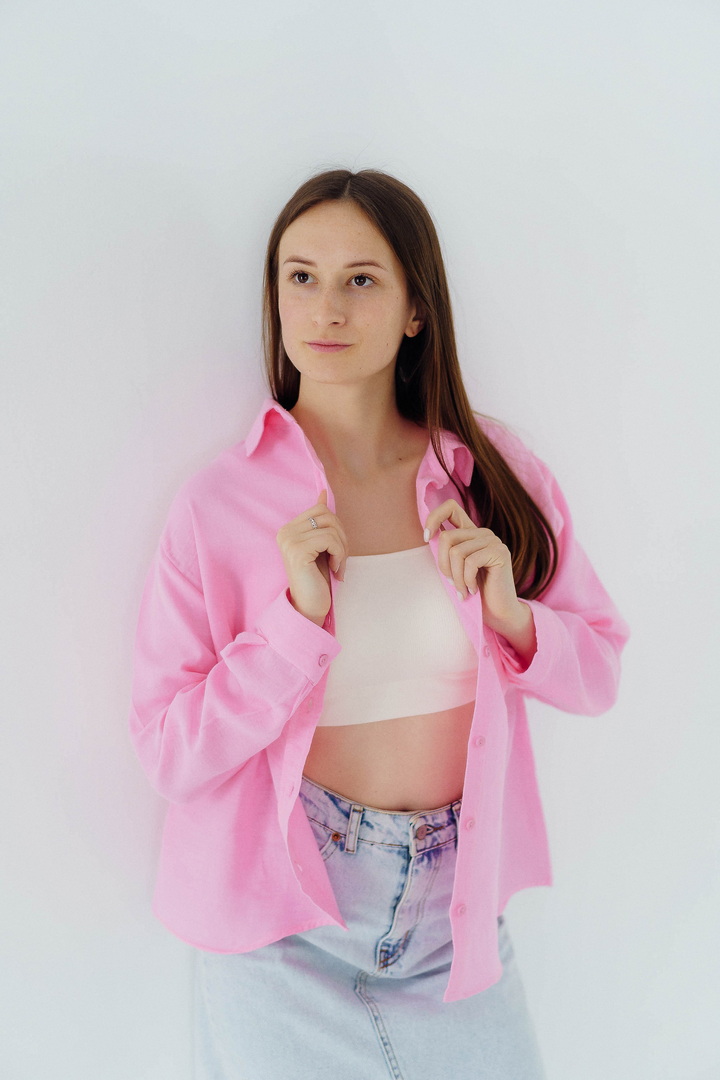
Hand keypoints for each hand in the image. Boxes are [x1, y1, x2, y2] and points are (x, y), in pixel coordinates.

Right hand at [276, 489, 347, 625]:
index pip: (321, 510)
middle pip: (327, 515)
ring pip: (331, 528)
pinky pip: (330, 540)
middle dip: (341, 536)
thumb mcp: (321, 545)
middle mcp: (284, 533)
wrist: (310, 606)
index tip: (336, 550)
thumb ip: (320, 521)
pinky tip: (336, 570)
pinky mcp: (298, 551)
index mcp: (288, 529)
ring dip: (342, 549)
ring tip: (339, 566)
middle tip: (341, 559)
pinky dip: (340, 555)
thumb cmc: (318, 578)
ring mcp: (289, 541)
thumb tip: (323, 493)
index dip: (336, 528)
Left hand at [423, 498, 527, 637]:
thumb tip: (428, 537)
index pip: (451, 507)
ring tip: (462, 591)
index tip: (426, 538)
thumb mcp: (455, 569)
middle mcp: (482, 533)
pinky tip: (473, 591)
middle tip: (452, 584)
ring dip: (456, 577)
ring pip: (456, 552)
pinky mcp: (499, 553)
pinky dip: (467, 581)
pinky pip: (470, 562)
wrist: (498, 613)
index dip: (434, 518)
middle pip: (447, 537)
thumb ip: (446, 551)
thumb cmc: (474, 593)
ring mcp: (493, 541)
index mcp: (470, 533)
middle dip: (443, 565)